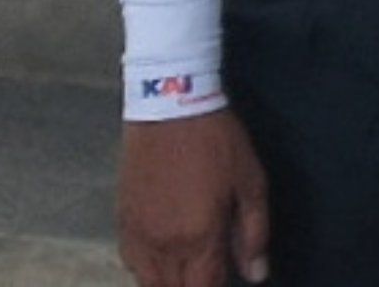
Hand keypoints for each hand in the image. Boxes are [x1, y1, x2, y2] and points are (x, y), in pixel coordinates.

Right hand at [118, 111, 269, 286]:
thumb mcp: (251, 183)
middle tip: (212, 273)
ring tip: (191, 272)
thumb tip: (256, 274)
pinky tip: (165, 260)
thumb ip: (254, 233)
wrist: (169, 109)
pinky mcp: (121, 222)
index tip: (227, 281)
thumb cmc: (216, 142)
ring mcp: (137, 236)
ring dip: (171, 283)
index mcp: (198, 237)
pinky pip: (131, 264)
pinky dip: (148, 271)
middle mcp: (162, 245)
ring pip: (149, 283)